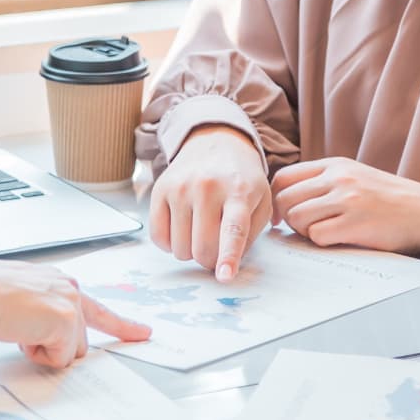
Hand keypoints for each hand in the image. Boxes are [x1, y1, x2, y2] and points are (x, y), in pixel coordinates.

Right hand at [0, 260, 151, 368]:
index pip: (97, 309)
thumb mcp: (19, 298)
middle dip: (53, 346)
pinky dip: (38, 354)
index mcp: (60, 281)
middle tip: (22, 331)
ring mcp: (71, 304)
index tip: (143, 333)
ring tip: (17, 329)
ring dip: (43, 349)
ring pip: (70, 351)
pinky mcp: (66, 321)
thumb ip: (39, 311)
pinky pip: (59, 358)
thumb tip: (40, 334)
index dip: (122, 325)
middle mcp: (71, 289)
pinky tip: (20, 334)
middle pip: (78, 339)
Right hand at [149, 125, 272, 280]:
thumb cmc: (241, 179)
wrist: (216, 142)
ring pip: (179, 248)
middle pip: (202, 248)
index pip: (233, 230)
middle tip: (217, 248)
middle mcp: (207, 187)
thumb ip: (251, 233)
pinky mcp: (160, 190)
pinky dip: (171, 243)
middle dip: (210, 259)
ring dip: (191, 250)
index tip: (224, 277)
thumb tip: (228, 264)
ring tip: (201, 230)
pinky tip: (182, 227)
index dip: (228, 257)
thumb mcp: (261, 199)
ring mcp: (180, 188)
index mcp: (239, 191)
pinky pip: (159, 238)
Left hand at [270, 157, 419, 253]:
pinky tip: (337, 239)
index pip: (285, 176)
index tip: (281, 214)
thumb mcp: (356, 175)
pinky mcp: (354, 224)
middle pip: (285, 198)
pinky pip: (316, 235)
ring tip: (322, 233)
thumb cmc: (391, 199)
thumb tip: (288, 199)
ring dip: (303, 231)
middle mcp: (338, 178)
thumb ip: (325, 181)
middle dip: (287, 218)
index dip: (276, 198)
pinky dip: (320, 242)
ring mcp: (346, 200)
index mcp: (335, 165)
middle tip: (302, 228)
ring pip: (297, 217)